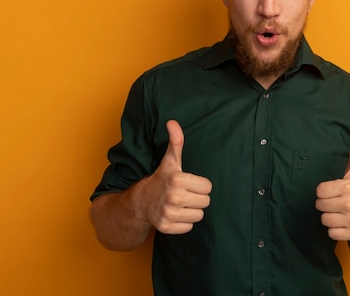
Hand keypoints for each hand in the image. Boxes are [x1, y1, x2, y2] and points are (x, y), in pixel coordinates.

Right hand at [135, 120, 211, 234]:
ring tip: (180, 204)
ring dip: (191, 211)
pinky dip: (183, 222)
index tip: (188, 183)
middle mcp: (173, 197)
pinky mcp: (166, 227)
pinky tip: (175, 214)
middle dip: (197, 198)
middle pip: (206, 202)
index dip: (200, 185)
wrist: (141, 201)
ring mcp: (169, 214)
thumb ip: (176, 142)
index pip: (208, 187)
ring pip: (199, 215)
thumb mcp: (170, 160)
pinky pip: (189, 227)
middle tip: (184, 194)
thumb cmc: (161, 179)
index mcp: (178, 179)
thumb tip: (173, 122)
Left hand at [315, 134, 349, 240]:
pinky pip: (331, 233)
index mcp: (348, 186)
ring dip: (330, 217)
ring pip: (324, 220)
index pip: (319, 191)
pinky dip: (335, 230)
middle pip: (320, 205)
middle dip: (326, 204)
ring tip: (340, 212)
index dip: (325, 191)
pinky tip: (343, 223)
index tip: (334, 191)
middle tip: (337, 202)